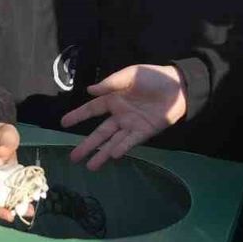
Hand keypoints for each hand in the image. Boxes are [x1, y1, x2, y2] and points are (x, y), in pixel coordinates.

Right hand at [0, 123, 20, 222]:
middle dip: (0, 208)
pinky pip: (14, 195)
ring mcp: (2, 181)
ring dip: (13, 208)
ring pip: (4, 198)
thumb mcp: (5, 133)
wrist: (6, 137)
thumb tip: (1, 152)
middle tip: (12, 216)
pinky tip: (31, 205)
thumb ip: (5, 140)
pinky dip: (21, 201)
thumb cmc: (3, 134)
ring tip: (28, 212)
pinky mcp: (11, 183)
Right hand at [62, 65, 186, 170]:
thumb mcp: (130, 74)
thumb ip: (110, 83)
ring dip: (101, 153)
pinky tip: (112, 155)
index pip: (91, 109)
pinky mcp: (144, 132)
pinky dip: (122, 147)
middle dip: (87, 145)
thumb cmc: (153, 77)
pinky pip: (130, 141)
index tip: (63, 123)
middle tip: (73, 157)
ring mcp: (131, 125)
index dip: (78, 116)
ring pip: (112, 142)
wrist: (179, 86)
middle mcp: (119, 115)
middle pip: (99, 132)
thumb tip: (89, 90)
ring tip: (90, 166)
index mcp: (113, 99)